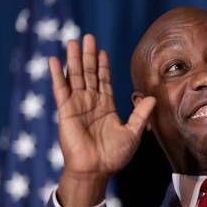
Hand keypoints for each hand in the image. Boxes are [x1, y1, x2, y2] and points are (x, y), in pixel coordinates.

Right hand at [49, 34, 155, 206]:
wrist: (96, 170)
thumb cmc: (114, 156)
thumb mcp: (133, 132)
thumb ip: (141, 114)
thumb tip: (152, 98)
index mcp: (106, 107)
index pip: (104, 80)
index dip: (102, 66)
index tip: (102, 50)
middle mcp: (91, 103)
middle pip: (88, 73)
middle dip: (88, 56)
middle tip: (88, 37)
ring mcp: (78, 105)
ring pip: (75, 77)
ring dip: (73, 59)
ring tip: (72, 41)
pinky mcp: (66, 111)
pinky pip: (61, 90)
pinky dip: (57, 75)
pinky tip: (54, 60)